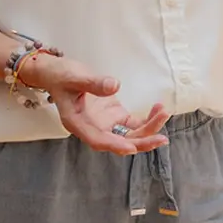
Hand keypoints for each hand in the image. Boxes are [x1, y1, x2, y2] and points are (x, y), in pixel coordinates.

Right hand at [23, 55, 169, 154]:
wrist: (59, 74)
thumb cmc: (62, 77)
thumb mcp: (74, 77)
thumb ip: (93, 83)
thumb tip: (114, 85)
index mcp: (78, 123)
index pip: (98, 140)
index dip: (114, 145)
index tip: (131, 148)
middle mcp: (93, 128)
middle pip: (120, 142)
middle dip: (141, 141)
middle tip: (161, 139)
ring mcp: (105, 124)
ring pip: (130, 135)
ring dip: (149, 129)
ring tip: (163, 113)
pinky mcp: (115, 117)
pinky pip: (134, 124)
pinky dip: (148, 120)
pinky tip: (159, 109)